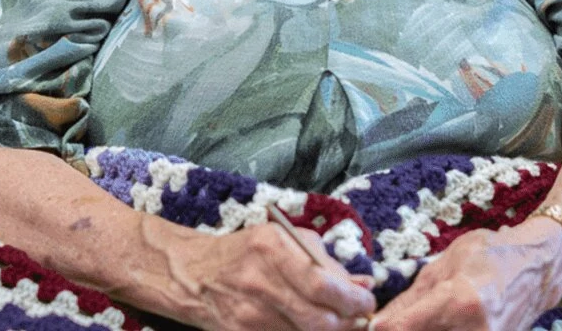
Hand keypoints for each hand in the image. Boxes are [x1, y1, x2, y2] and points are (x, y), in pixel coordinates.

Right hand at [161, 221, 376, 330]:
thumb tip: (364, 283)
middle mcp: (261, 282)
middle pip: (318, 319)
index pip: (324, 284)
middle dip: (347, 323)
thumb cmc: (246, 252)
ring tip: (335, 323)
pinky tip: (306, 327)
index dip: (354, 300)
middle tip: (357, 319)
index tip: (367, 303)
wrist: (194, 274)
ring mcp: (250, 313)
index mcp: (274, 249)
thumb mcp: (284, 241)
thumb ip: (326, 262)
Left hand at [372, 220, 561, 330]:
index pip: (405, 328)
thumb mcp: (445, 264)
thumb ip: (411, 299)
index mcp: (460, 301)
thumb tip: (379, 323)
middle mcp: (476, 330)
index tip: (374, 325)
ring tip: (423, 318)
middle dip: (405, 330)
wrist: (540, 268)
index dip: (384, 328)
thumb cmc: (492, 255)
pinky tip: (445, 322)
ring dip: (426, 330)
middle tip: (402, 319)